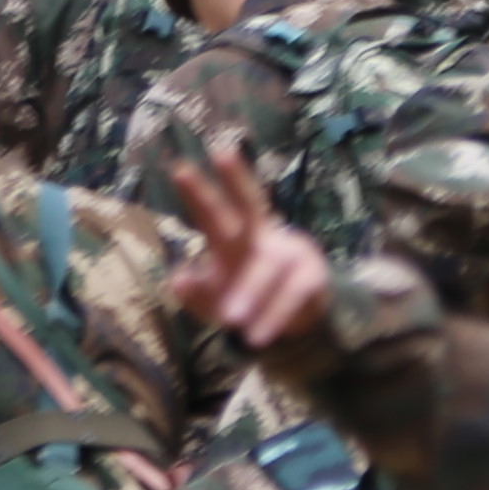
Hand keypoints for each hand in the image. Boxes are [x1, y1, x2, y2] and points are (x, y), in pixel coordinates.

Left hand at [164, 149, 335, 354]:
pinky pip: (290, 296)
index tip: (179, 167)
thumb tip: (177, 280)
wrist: (295, 322)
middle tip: (221, 153)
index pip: (216, 211)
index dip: (199, 192)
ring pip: (266, 267)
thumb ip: (195, 292)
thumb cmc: (246, 298)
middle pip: (249, 203)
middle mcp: (264, 235)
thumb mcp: (214, 300)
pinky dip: (272, 316)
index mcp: (236, 236)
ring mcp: (291, 253)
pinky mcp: (311, 278)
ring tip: (231, 319)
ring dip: (249, 291)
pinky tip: (255, 337)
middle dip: (235, 180)